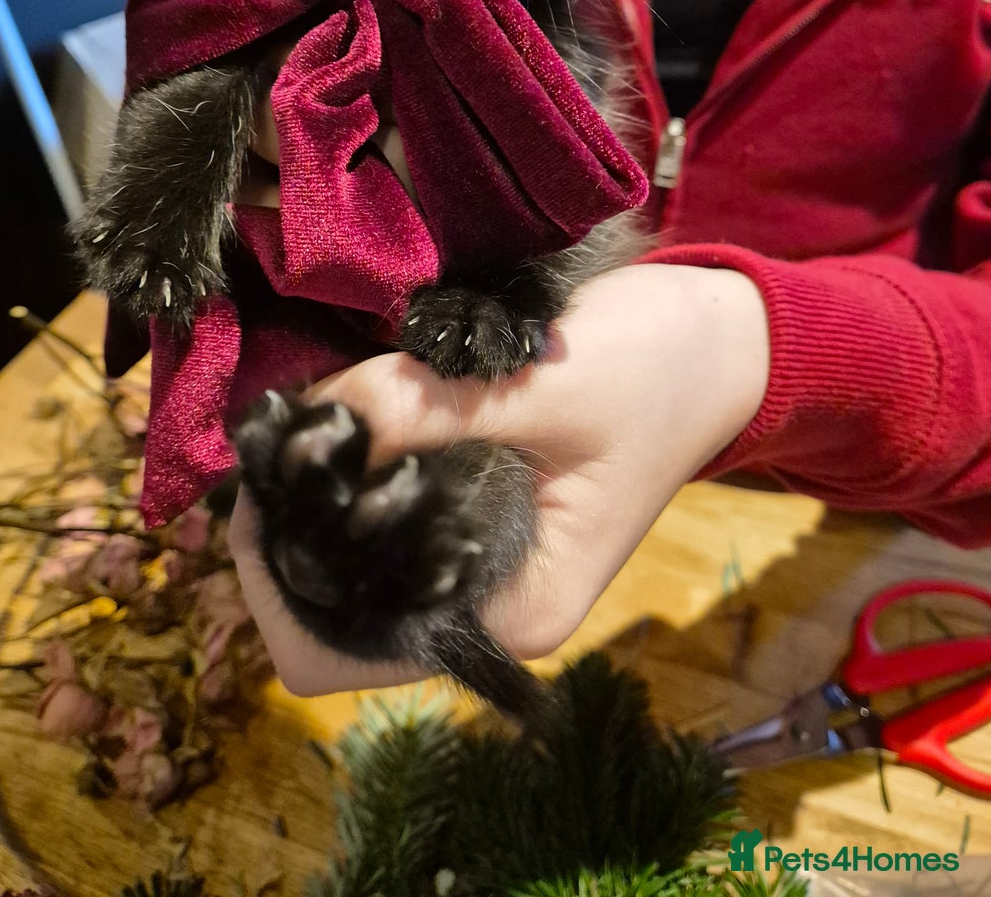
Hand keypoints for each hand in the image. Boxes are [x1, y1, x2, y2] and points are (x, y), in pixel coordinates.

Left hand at [228, 261, 768, 695]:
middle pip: (327, 617)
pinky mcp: (471, 512)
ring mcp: (475, 562)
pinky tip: (329, 420)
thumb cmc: (656, 367)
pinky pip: (374, 520)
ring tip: (296, 423)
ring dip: (308, 504)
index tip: (268, 478)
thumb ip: (425, 409)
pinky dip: (343, 478)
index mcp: (512, 612)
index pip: (343, 649)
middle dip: (284, 536)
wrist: (722, 342)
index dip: (282, 578)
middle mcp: (483, 605)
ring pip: (344, 568)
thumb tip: (310, 420)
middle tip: (274, 436)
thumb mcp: (541, 386)